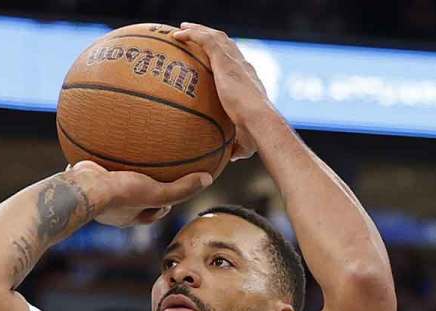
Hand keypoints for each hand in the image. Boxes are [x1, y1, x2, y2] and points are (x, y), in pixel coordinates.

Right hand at [66, 161, 211, 227]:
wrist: (81, 187)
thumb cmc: (119, 194)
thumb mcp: (157, 193)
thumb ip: (181, 189)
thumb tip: (208, 179)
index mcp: (129, 216)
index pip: (154, 212)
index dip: (167, 201)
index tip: (177, 188)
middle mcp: (113, 206)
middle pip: (134, 195)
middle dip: (145, 184)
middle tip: (156, 170)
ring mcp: (97, 191)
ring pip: (115, 177)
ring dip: (124, 167)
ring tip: (133, 148)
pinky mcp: (85, 175)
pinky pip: (98, 159)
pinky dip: (105, 149)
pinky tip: (111, 130)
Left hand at [172, 22, 275, 161]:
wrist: (258, 120)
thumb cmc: (255, 133)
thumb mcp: (245, 141)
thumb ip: (236, 145)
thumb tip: (230, 156)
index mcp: (248, 81)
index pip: (237, 65)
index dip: (226, 59)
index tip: (215, 59)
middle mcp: (243, 66)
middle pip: (226, 45)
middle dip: (211, 37)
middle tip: (196, 36)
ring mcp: (234, 60)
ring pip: (215, 36)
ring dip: (199, 30)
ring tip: (183, 29)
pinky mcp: (225, 59)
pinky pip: (205, 40)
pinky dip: (192, 34)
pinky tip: (177, 35)